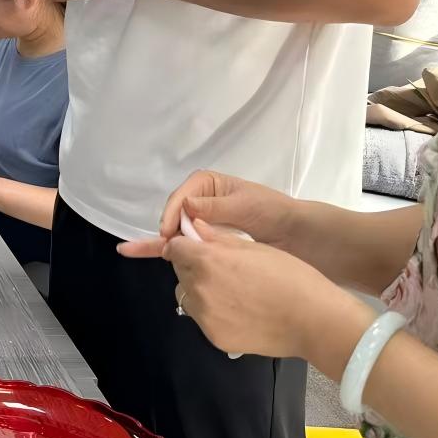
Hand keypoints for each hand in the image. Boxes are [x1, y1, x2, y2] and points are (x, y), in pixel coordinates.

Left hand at [118, 222, 371, 359]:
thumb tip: (194, 228)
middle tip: (221, 269)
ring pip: (187, 296)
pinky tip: (238, 312)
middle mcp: (198, 288)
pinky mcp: (213, 337)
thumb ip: (219, 239)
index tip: (197, 248)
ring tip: (230, 292)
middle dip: (193, 267)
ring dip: (198, 290)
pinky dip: (212, 313)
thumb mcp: (255, 248)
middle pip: (180, 272)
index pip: (175, 248)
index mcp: (207, 260)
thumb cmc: (291, 277)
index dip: (185, 246)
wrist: (314, 321)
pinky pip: (202, 318)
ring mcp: (204, 316)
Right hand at [121, 170, 309, 259]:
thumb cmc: (273, 211)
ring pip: (176, 229)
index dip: (171, 213)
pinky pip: (186, 243)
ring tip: (140, 251)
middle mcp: (201, 200)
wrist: (298, 235)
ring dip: (164, 241)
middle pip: (174, 213)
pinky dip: (171, 250)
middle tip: (164, 248)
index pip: (181, 196)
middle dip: (166, 229)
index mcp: (208, 184)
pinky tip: (147, 253)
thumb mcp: (245, 204)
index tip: (168, 232)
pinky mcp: (209, 239)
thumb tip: (186, 205)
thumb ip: (215, 206)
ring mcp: (204, 221)